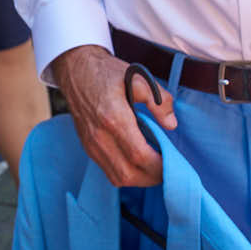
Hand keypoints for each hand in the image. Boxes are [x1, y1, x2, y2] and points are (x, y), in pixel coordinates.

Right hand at [49, 44, 178, 186]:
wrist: (76, 70)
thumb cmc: (108, 73)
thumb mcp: (139, 78)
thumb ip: (159, 100)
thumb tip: (171, 124)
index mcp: (113, 118)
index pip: (139, 155)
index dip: (159, 165)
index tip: (174, 163)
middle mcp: (99, 136)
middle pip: (128, 174)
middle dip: (152, 177)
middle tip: (169, 169)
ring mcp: (91, 144)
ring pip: (117, 177)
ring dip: (140, 179)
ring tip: (157, 169)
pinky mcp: (88, 147)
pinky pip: (108, 171)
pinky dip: (127, 174)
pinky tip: (140, 164)